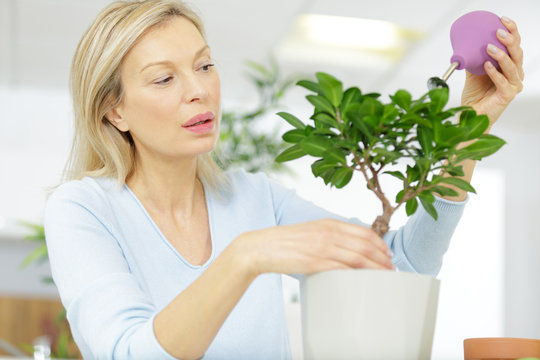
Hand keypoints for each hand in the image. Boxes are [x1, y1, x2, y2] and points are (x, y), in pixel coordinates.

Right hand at [232, 219, 393, 275]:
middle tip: (391, 269)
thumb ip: (330, 235)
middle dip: (383, 259)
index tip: (388, 255)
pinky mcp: (314, 262)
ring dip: (375, 268)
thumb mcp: (311, 231)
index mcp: (329, 224)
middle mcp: (328, 233)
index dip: (380, 244)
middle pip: (366, 245)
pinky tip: (364, 280)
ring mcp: (322, 247)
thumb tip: (350, 247)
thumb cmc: (286, 242)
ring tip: (384, 277)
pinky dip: (357, 274)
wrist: (262, 247)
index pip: (364, 232)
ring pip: (358, 257)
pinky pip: (342, 268)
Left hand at [460, 16, 523, 125]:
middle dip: (510, 40)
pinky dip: (495, 72)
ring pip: (512, 67)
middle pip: (517, 54)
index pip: (515, 46)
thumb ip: (475, 60)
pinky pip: (503, 82)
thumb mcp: (473, 74)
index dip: (512, 31)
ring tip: (489, 47)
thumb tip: (468, 45)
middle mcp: (514, 75)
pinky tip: (486, 65)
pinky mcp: (507, 96)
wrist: (470, 116)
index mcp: (509, 68)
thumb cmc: (475, 96)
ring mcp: (513, 86)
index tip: (503, 20)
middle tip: (498, 31)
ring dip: (501, 55)